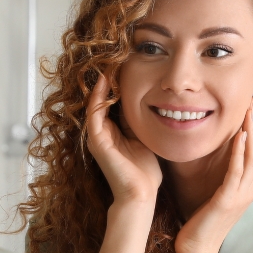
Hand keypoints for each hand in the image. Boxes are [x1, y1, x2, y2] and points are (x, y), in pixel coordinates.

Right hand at [87, 72, 161, 204]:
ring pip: (95, 102)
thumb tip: (158, 101)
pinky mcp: (97, 141)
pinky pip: (94, 113)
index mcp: (114, 130)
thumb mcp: (146, 138)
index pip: (113, 100)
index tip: (126, 63)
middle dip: (108, 78)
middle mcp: (103, 131)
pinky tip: (106, 81)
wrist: (141, 195)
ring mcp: (98, 136)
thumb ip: (143, 122)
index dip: (118, 82)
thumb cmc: (146, 171)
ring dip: (102, 83)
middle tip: (116, 56)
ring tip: (109, 63)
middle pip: (102, 98)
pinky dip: (98, 97)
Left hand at [175, 97, 252, 252]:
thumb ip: (222, 176)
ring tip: (249, 110)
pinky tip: (239, 135)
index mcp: (246, 185)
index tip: (250, 106)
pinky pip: (235, 170)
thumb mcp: (216, 194)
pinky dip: (238, 151)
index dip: (252, 127)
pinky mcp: (228, 199)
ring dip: (249, 130)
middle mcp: (249, 188)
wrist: (197, 248)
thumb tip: (217, 157)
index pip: (252, 150)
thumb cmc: (201, 220)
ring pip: (248, 155)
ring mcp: (241, 194)